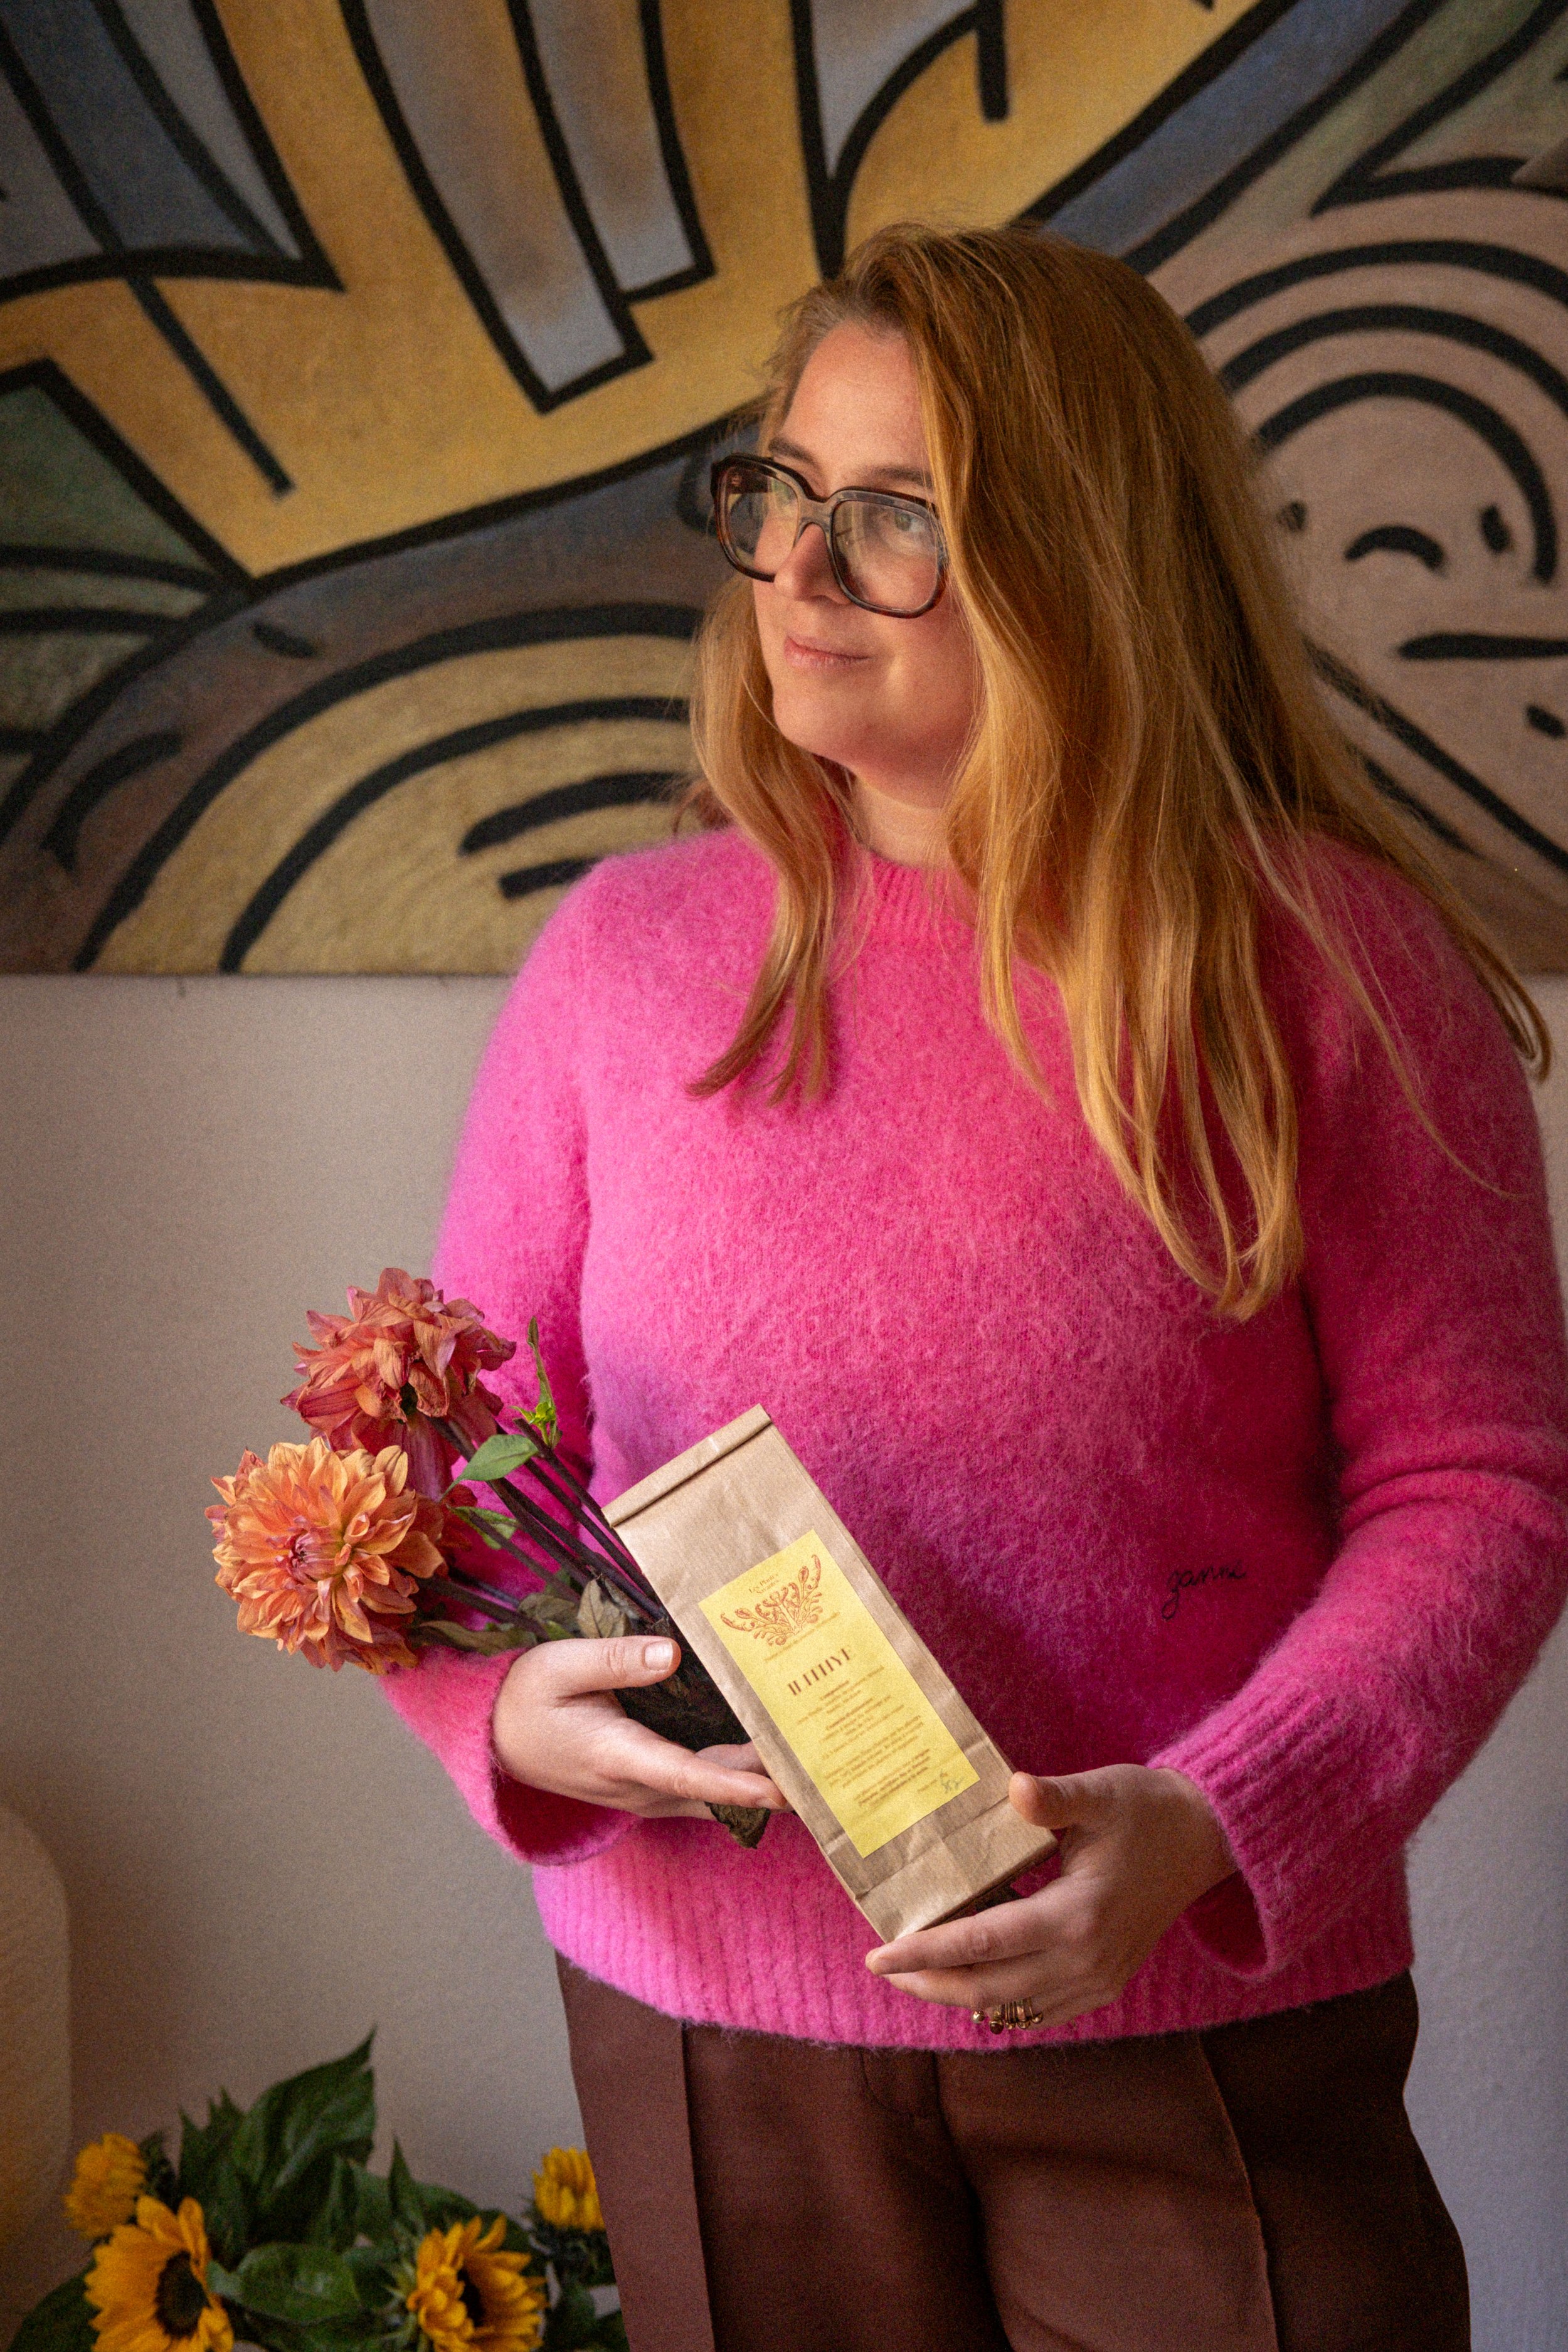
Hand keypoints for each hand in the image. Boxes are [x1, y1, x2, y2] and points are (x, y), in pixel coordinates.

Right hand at [492, 1634, 789, 1820]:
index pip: (689, 1773)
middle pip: (717, 1789)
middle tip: (829, 1768)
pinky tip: (770, 1758)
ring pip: (714, 1795)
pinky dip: (738, 1779)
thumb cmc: (525, 1698)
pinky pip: (701, 1789)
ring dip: (761, 1784)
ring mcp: (644, 1794)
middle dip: (772, 1784)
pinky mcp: (647, 1787)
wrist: (493, 1740)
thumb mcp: (560, 1665)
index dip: (739, 1783)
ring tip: (815, 1763)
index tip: (784, 1788)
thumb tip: (672, 1653)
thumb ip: (616, 1661)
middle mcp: (638, 1787)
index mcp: (618, 1755)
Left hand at [864, 1765, 1235, 2027]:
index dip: (925, 1951)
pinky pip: (1040, 2010)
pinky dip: (999, 2000)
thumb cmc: (1145, 1809)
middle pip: (988, 1990)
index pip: (982, 1944)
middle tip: (885, 1967)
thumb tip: (1016, 1788)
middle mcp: (1086, 1962)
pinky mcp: (1105, 1984)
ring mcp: (1098, 1980)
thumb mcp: (1099, 1793)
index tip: (877, 1955)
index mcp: (1077, 1916)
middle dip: (930, 1982)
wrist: (1205, 1839)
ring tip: (916, 1973)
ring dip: (960, 1995)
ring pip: (1011, 2008)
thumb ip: (1054, 1798)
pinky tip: (971, 1979)